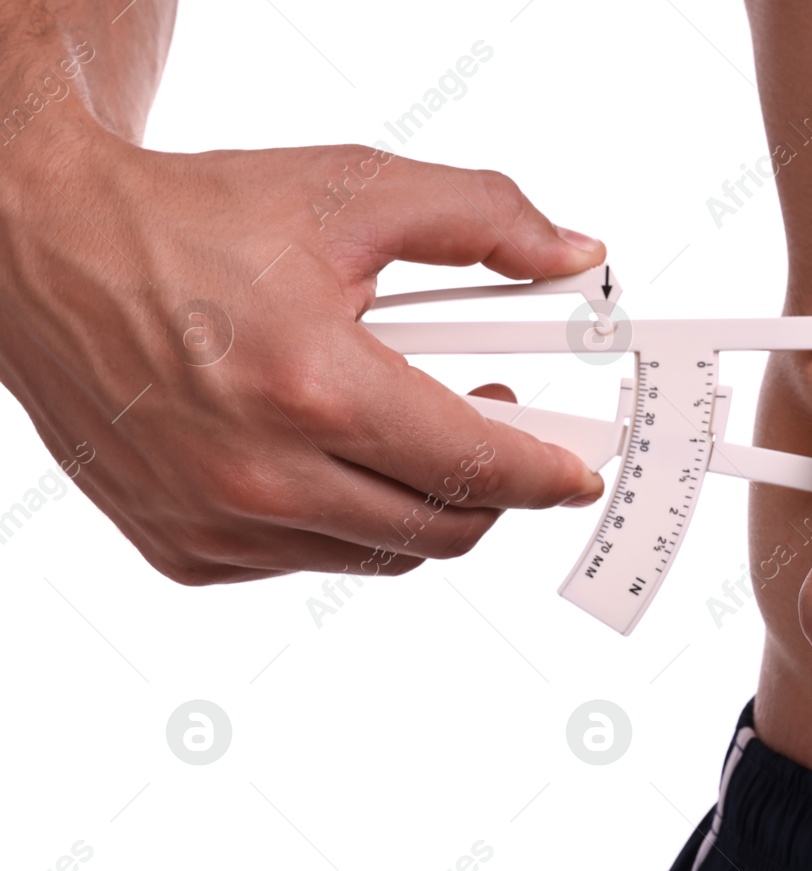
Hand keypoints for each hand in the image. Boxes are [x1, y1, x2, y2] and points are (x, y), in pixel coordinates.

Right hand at [0, 118, 605, 583]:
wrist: (44, 250)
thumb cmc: (197, 219)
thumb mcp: (353, 191)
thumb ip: (485, 219)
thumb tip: (577, 255)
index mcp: (313, 387)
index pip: (477, 465)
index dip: (546, 472)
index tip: (579, 471)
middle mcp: (262, 477)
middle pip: (444, 527)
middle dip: (496, 488)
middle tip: (499, 426)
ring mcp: (218, 526)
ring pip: (383, 552)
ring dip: (422, 501)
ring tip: (414, 428)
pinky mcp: (185, 550)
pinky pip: (313, 559)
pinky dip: (346, 517)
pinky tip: (332, 452)